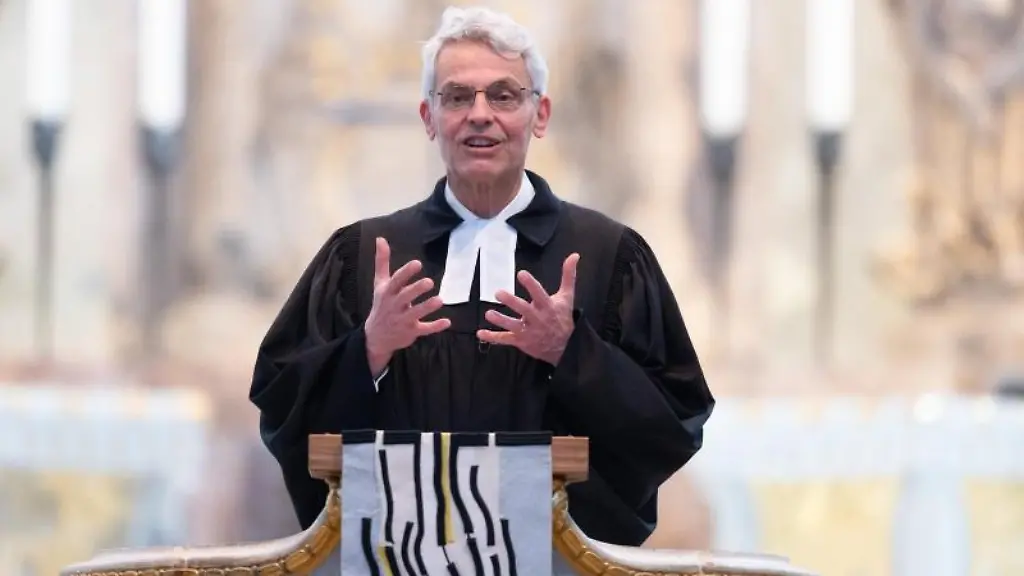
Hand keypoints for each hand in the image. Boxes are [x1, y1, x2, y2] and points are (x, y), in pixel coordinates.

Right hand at [365, 237, 449, 374]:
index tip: (417, 263)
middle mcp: (394, 306)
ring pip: (415, 314)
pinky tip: (447, 322)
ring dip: (427, 307)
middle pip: (405, 298)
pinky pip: (424, 329)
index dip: (406, 273)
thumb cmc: (381, 305)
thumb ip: (382, 261)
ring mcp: (402, 320)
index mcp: (387, 293)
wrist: (375, 337)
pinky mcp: (411, 332)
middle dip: (416, 290)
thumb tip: (380, 238)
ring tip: (439, 300)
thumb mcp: (379, 283)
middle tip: (429, 282)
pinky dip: (435, 327)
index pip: (396, 282)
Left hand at [477, 253, 579, 365]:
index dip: (531, 284)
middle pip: (524, 310)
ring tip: (489, 313)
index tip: (521, 274)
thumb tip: (574, 255)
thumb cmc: (562, 317)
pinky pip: (505, 340)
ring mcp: (528, 331)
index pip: (539, 294)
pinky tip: (480, 333)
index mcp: (548, 306)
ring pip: (513, 326)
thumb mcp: (567, 297)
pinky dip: (492, 337)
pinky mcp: (520, 341)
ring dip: (500, 320)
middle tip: (498, 292)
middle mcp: (538, 319)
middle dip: (511, 301)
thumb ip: (568, 276)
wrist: (565, 347)